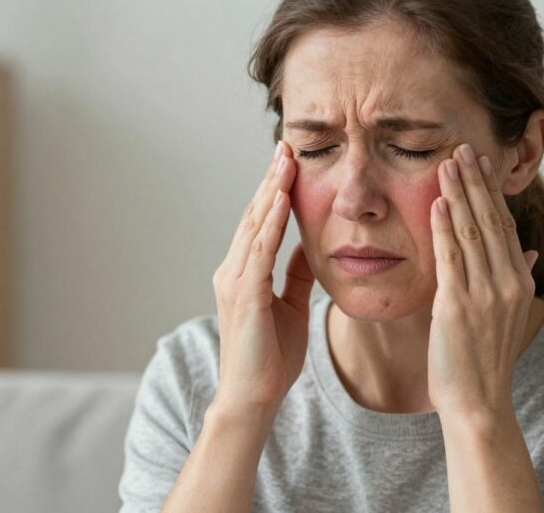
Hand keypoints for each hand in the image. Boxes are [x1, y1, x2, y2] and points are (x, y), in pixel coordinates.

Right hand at [211, 141, 315, 413]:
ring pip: (255, 225)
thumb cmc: (270, 359)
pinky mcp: (244, 294)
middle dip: (271, 181)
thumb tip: (310, 247)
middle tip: (286, 146)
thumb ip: (296, 275)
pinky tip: (283, 199)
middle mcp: (233, 271)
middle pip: (254, 216)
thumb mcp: (290, 307)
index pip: (260, 224)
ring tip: (285, 161)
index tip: (289, 163)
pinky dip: (271, 222)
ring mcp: (235, 281)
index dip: (274, 192)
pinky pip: (259, 250)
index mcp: (244, 274)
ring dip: (271, 191)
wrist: (252, 397)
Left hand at [428, 143, 538, 418]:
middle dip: (474, 182)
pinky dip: (445, 228)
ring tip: (447, 163)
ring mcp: (484, 293)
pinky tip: (438, 203)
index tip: (479, 161)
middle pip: (489, 220)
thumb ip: (516, 279)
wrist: (478, 401)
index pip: (503, 224)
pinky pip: (451, 258)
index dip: (489, 191)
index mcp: (518, 281)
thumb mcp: (507, 315)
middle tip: (461, 148)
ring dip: (459, 194)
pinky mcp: (458, 306)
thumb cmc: (484, 358)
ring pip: (471, 233)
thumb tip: (529, 251)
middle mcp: (506, 282)